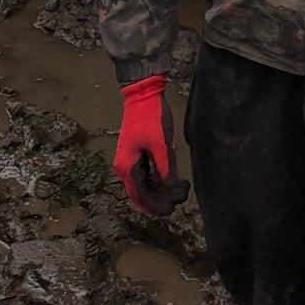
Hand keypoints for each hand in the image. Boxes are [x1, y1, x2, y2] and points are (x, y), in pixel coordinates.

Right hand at [113, 74, 189, 215]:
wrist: (143, 94)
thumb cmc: (150, 116)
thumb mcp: (160, 142)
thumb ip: (165, 165)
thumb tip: (170, 185)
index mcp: (127, 166)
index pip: (140, 195)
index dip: (155, 205)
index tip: (171, 210)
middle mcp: (125, 167)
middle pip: (141, 192)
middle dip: (159, 200)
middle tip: (178, 202)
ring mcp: (130, 160)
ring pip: (144, 184)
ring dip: (160, 191)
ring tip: (178, 192)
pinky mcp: (137, 154)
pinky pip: (146, 174)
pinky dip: (158, 180)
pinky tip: (170, 183)